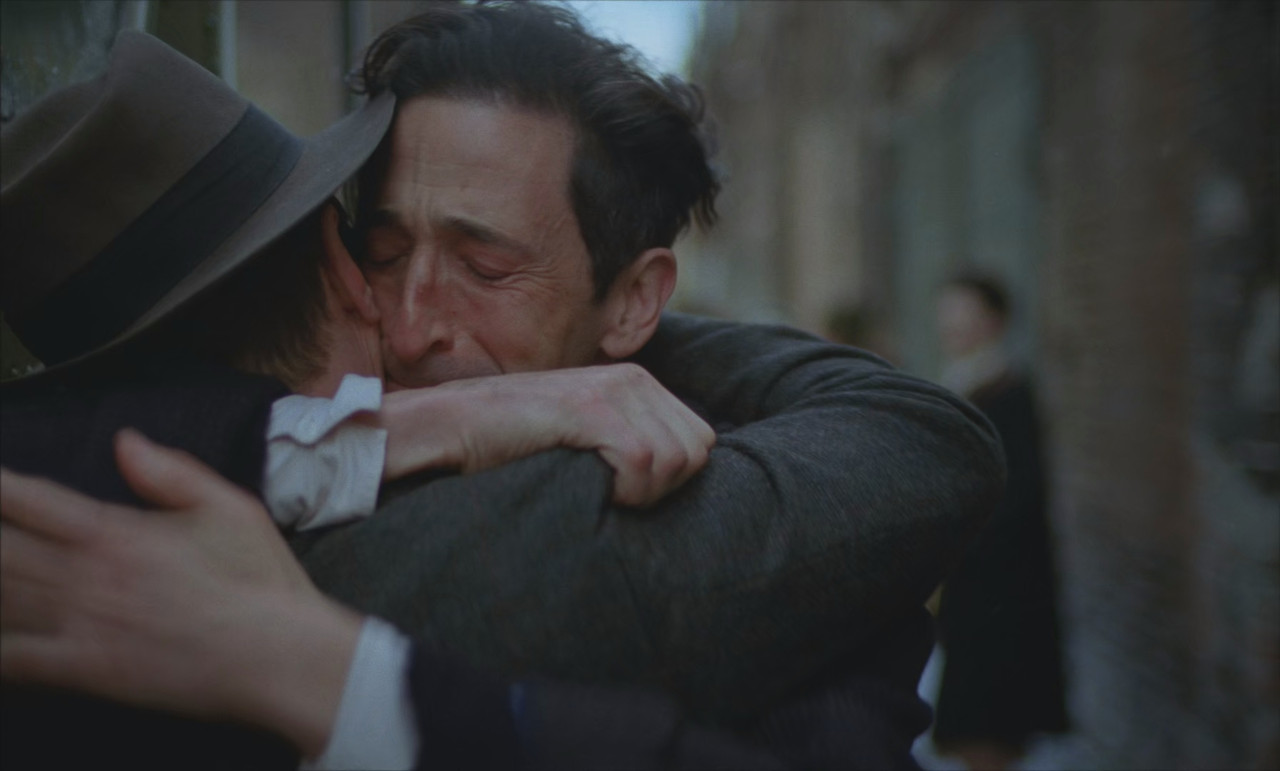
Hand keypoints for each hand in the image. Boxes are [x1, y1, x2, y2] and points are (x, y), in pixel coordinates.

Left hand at [0, 429, 361, 757]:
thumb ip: (171, 471)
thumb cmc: (261, 581)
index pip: (31, 500)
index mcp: (117, 533)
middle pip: (1, 549)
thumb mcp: (230, 507)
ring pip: (2, 598)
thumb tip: (124, 441)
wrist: (280, 655)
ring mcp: (82, 626)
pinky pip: (16, 659)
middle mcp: (87, 577)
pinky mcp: (87, 671)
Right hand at [381, 363, 714, 506]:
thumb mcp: (587, 435)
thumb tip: (680, 473)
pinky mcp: (588, 408)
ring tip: (598, 488)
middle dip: (662, 487)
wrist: (455, 425)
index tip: (627, 490)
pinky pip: (641, 461)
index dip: (672, 479)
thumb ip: (631, 439)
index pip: (701, 441)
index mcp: (638, 383)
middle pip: (695, 452)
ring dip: (639, 492)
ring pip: (673, 461)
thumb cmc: (518, 442)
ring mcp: (611, 390)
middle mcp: (632, 378)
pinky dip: (622, 489)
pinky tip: (591, 486)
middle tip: (614, 494)